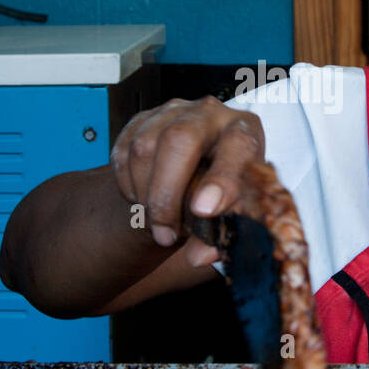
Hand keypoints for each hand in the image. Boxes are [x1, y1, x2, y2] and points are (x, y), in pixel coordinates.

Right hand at [110, 97, 265, 266]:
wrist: (195, 178)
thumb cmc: (222, 195)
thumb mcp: (231, 215)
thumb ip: (219, 238)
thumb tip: (199, 256)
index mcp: (246, 131)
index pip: (239, 146)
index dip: (221, 179)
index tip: (204, 211)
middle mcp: (210, 114)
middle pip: (180, 139)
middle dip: (167, 192)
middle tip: (165, 232)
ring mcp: (172, 112)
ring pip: (145, 147)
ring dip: (145, 195)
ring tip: (157, 222)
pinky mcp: (142, 120)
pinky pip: (122, 152)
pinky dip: (128, 185)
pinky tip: (143, 201)